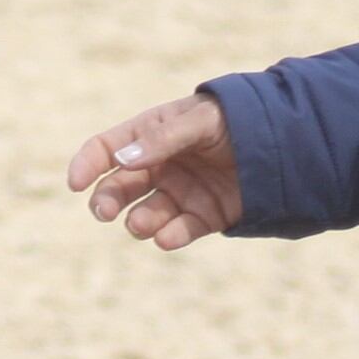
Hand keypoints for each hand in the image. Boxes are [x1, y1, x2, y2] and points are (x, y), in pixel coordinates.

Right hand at [66, 92, 241, 249]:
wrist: (284, 141)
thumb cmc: (235, 120)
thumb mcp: (199, 121)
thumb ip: (163, 139)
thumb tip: (122, 160)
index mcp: (150, 135)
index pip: (107, 149)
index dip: (88, 164)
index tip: (75, 183)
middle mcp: (160, 166)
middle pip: (120, 186)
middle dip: (107, 199)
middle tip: (104, 211)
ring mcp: (181, 193)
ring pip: (147, 213)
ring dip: (139, 221)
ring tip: (140, 225)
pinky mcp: (205, 216)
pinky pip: (180, 230)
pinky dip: (170, 236)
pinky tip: (165, 238)